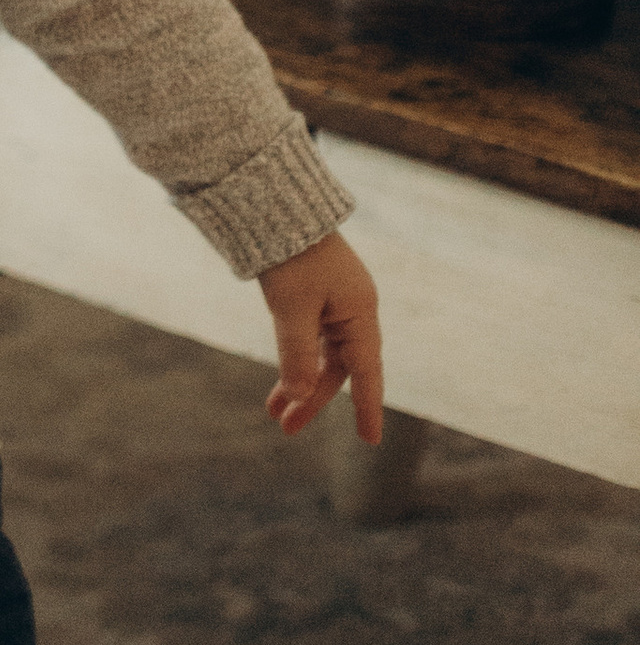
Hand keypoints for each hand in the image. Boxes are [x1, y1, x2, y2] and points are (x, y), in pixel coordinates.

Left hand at [259, 231, 383, 443]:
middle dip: (311, 398)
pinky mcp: (314, 295)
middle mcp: (353, 310)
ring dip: (297, 382)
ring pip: (319, 356)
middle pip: (337, 367)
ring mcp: (334, 302)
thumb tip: (297, 397)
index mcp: (360, 311)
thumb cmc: (291, 255)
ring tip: (273, 414)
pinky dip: (294, 359)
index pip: (367, 371)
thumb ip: (297, 355)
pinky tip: (279, 382)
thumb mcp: (291, 310)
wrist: (275, 203)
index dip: (367, 406)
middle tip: (286, 429)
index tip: (370, 440)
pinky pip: (308, 339)